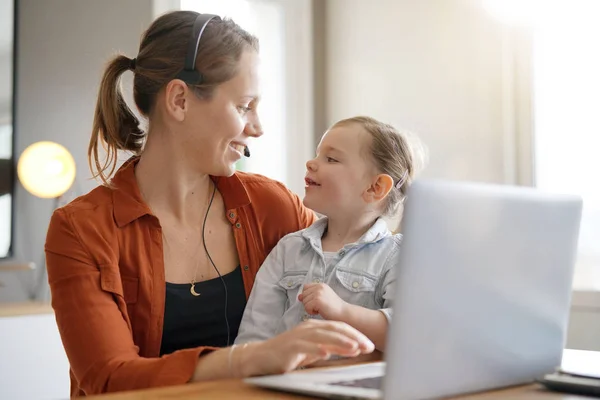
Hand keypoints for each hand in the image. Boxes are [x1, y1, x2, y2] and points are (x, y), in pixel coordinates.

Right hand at [239, 320, 374, 376]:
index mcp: (314, 327)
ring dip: (340, 342)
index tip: (368, 344)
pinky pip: (305, 347)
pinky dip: (317, 349)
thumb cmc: (287, 354)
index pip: (338, 327)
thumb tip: (350, 349)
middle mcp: (308, 328)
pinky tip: (327, 353)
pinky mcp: (290, 347)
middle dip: (353, 337)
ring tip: (354, 347)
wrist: (261, 357)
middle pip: (334, 329)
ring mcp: (299, 336)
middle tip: (368, 346)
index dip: (355, 334)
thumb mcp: (311, 350)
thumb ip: (329, 347)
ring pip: (323, 336)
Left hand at [298, 283, 348, 320]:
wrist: (343, 313)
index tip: (315, 302)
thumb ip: (311, 296)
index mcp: (320, 285)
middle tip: (319, 306)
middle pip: (303, 295)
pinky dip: (311, 312)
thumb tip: (299, 297)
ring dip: (310, 308)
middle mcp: (319, 287)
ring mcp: (318, 293)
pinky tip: (320, 312)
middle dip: (308, 303)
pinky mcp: (317, 300)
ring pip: (304, 302)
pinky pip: (307, 307)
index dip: (307, 296)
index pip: (305, 287)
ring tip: (320, 309)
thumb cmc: (333, 308)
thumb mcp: (322, 298)